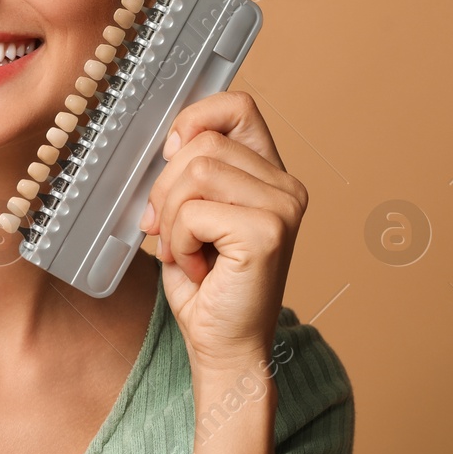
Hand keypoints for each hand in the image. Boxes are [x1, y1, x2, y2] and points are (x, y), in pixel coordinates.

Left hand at [137, 90, 306, 373]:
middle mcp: (287, 186)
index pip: (236, 106)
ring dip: (171, 218)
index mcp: (270, 174)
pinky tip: (197, 267)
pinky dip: (179, 241)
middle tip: (168, 230)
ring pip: (195, 173)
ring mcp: (283, 208)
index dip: (193, 121)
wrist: (224, 347)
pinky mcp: (267, 233)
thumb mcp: (191, 214)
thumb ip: (188, 173)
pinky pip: (194, 212)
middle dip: (165, 188)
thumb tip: (166, 142)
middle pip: (202, 143)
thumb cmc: (206, 285)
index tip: (171, 157)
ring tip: (185, 250)